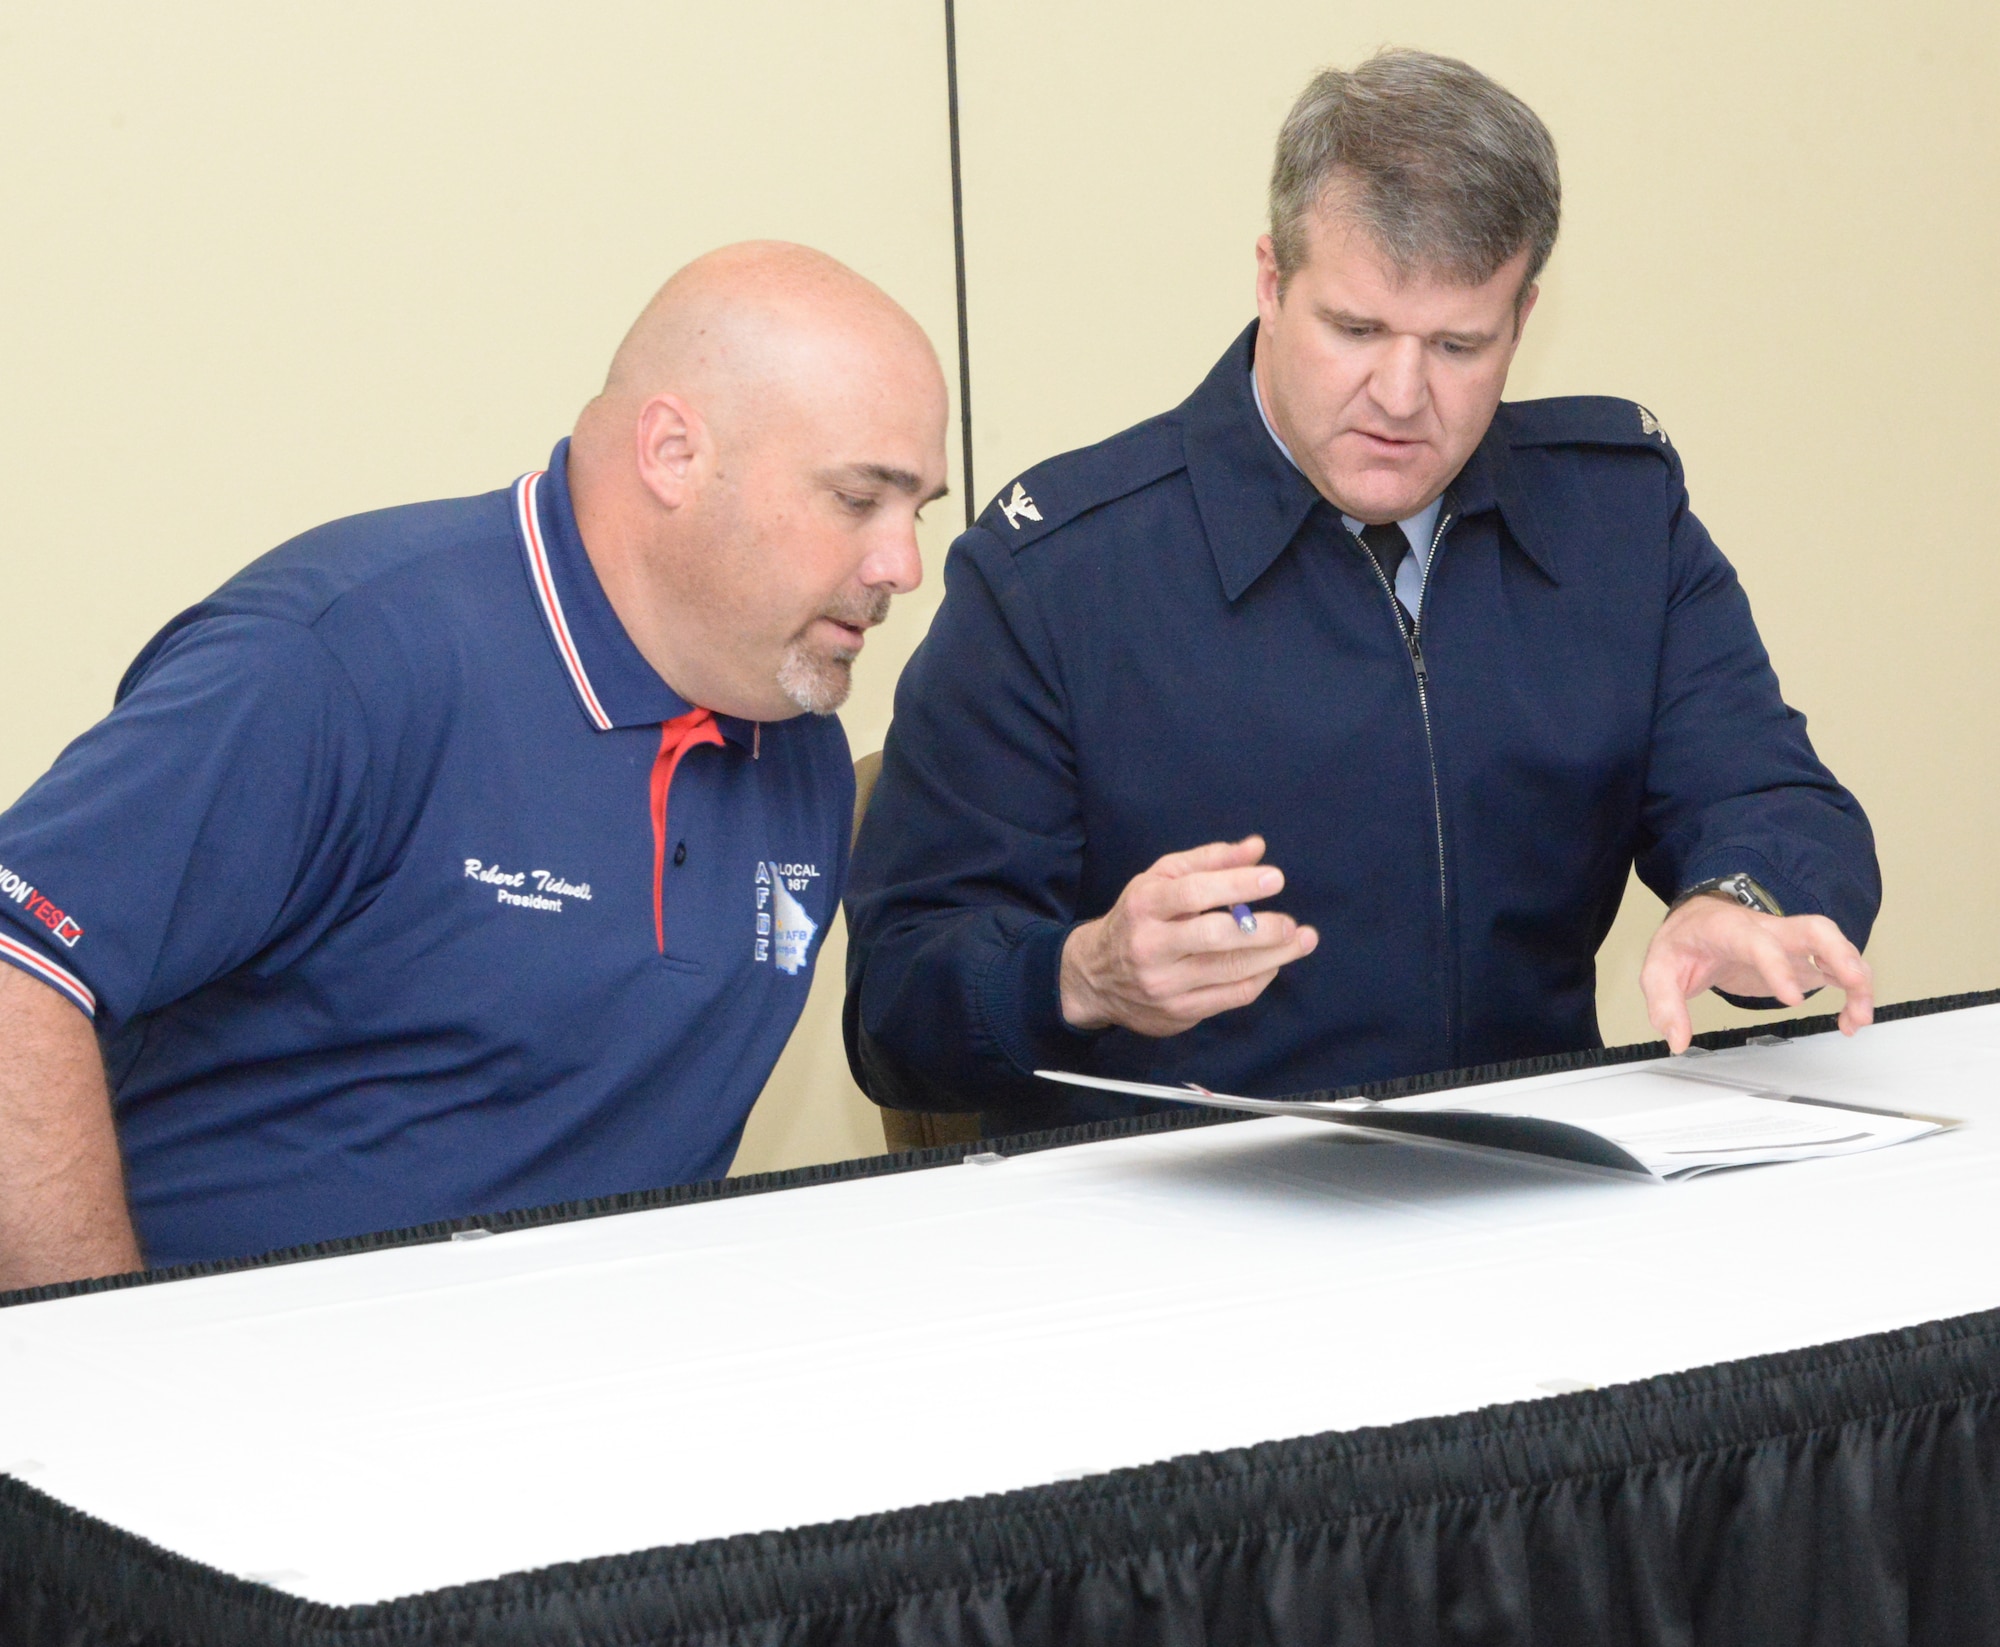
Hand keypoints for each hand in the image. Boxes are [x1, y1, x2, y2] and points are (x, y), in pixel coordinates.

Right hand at [1059, 836, 1317, 1036]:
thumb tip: (1257, 848)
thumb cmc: (1137, 917)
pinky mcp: (1179, 1012)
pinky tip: (1274, 963)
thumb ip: (1209, 861)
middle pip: (1215, 937)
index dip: (1237, 885)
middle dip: (1263, 929)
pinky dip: (1260, 978)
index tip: (1275, 879)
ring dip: (1274, 956)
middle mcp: (1150, 946)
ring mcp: (1164, 984)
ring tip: (1301, 941)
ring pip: (1229, 971)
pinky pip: (1231, 997)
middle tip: (1292, 923)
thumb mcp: (1161, 879)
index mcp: (1144, 905)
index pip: (1194, 894)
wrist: (1095, 976)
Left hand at [1640, 894, 1873, 1054]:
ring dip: (1856, 978)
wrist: (1698, 922)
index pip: (1759, 942)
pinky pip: (1838, 966)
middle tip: (1854, 984)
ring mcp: (1789, 941)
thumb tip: (1677, 1040)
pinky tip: (1852, 1019)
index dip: (1780, 967)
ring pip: (1835, 946)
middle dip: (1840, 953)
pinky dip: (1854, 990)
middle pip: (1814, 928)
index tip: (1793, 998)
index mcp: (1729, 929)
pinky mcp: (1802, 957)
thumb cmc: (1684, 942)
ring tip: (1859, 1016)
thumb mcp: (1659, 970)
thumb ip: (1665, 1004)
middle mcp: (1767, 929)